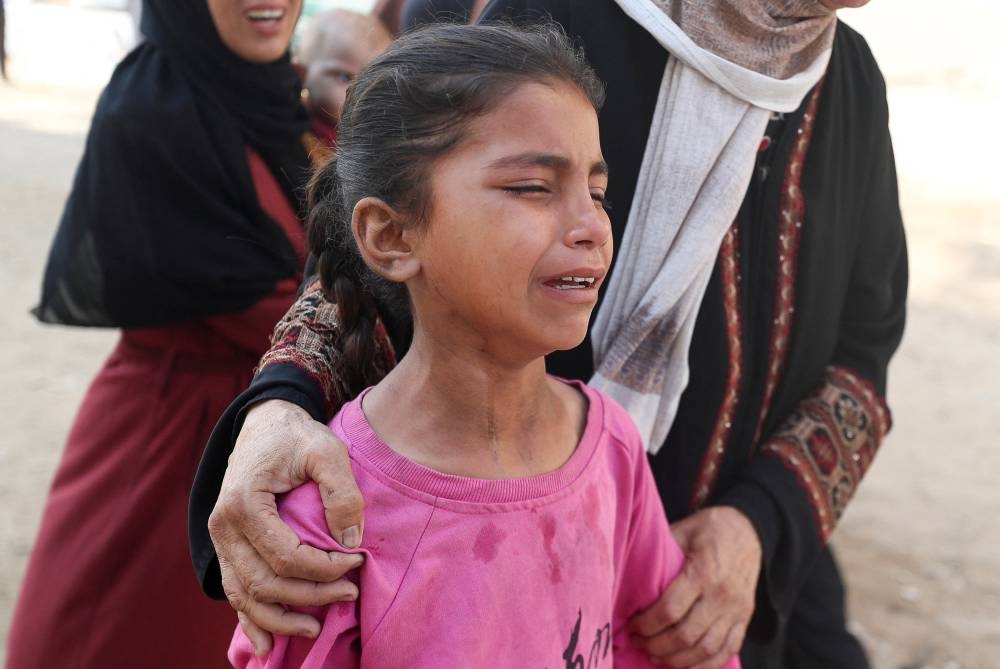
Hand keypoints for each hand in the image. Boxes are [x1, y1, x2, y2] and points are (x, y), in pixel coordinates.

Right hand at [208, 399, 366, 654]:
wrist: (265, 424)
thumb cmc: (296, 436)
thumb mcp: (326, 450)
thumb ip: (342, 492)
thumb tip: (350, 541)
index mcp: (244, 502)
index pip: (286, 555)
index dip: (324, 568)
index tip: (357, 562)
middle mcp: (223, 526)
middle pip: (265, 582)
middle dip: (310, 595)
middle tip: (350, 593)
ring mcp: (221, 540)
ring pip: (246, 595)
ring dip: (280, 619)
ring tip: (315, 629)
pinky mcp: (227, 547)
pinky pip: (235, 591)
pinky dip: (251, 619)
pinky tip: (267, 645)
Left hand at [629, 506, 760, 668]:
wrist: (749, 529)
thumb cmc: (708, 529)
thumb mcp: (682, 531)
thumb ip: (661, 553)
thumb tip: (629, 573)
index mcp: (703, 572)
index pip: (670, 610)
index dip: (647, 625)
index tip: (631, 627)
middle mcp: (721, 595)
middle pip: (685, 635)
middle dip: (656, 645)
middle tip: (638, 643)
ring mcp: (736, 610)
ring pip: (705, 649)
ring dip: (677, 660)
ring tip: (656, 657)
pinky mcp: (745, 618)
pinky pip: (727, 650)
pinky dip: (706, 665)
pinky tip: (685, 666)